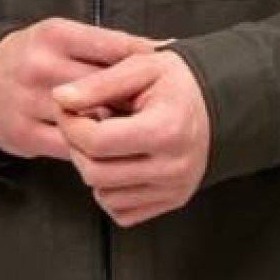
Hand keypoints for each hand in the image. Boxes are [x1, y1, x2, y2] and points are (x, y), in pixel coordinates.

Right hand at [0, 17, 183, 170]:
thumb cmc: (35, 58)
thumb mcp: (63, 37)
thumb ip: (107, 45)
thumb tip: (164, 47)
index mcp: (55, 35)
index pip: (113, 47)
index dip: (144, 62)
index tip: (166, 73)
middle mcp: (40, 66)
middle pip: (103, 87)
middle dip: (130, 99)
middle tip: (153, 108)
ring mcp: (29, 102)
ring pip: (88, 121)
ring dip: (112, 128)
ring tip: (130, 129)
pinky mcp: (24, 134)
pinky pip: (69, 147)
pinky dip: (90, 149)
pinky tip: (103, 146)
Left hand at [51, 43, 210, 224]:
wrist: (218, 105)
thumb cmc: (179, 84)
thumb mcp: (141, 67)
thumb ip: (99, 83)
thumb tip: (61, 98)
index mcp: (166, 130)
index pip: (96, 141)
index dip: (70, 124)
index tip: (68, 108)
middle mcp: (173, 167)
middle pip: (95, 173)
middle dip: (77, 147)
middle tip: (82, 124)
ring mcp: (173, 189)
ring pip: (104, 196)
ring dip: (92, 169)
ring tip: (104, 142)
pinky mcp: (171, 201)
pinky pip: (121, 212)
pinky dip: (110, 192)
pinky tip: (118, 164)